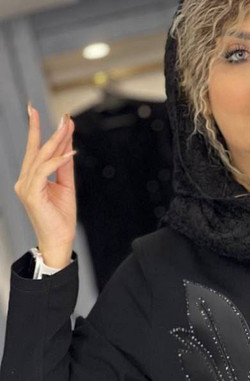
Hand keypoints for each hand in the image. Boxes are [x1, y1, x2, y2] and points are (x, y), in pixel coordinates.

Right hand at [13, 104, 76, 266]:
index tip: (49, 114)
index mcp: (30, 179)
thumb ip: (64, 166)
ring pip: (40, 157)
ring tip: (68, 127)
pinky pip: (43, 171)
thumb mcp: (66, 186)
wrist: (60, 240)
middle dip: (47, 129)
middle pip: (36, 150)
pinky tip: (70, 153)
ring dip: (56, 141)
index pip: (36, 151)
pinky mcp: (31, 194)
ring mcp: (25, 187)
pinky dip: (57, 161)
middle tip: (61, 114)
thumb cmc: (61, 218)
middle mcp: (24, 181)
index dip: (41, 131)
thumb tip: (68, 145)